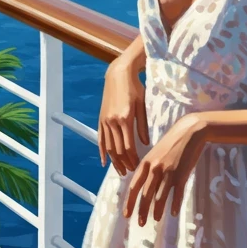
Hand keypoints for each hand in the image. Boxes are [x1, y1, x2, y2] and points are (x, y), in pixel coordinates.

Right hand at [97, 60, 148, 175]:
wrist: (118, 74)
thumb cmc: (135, 88)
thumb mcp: (142, 105)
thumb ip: (143, 126)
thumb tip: (145, 143)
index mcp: (125, 119)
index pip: (129, 146)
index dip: (133, 159)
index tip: (138, 166)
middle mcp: (113, 121)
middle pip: (118, 150)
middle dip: (124, 163)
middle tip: (131, 173)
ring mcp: (105, 121)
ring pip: (108, 147)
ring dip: (114, 161)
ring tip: (120, 170)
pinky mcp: (101, 119)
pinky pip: (101, 139)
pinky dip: (102, 151)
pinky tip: (104, 161)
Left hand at [123, 115, 205, 225]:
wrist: (189, 131)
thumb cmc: (172, 142)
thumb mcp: (156, 153)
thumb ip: (149, 168)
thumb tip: (144, 186)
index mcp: (145, 163)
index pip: (134, 186)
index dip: (129, 202)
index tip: (126, 214)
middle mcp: (154, 169)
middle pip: (145, 195)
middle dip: (142, 211)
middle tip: (140, 223)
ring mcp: (168, 172)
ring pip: (160, 197)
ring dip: (157, 210)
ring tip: (156, 219)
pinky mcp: (181, 174)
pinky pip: (176, 194)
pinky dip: (174, 205)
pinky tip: (173, 212)